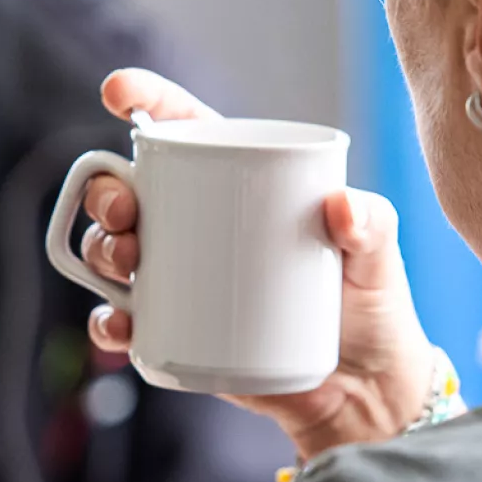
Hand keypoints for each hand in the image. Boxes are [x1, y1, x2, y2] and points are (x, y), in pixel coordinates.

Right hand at [81, 68, 434, 459]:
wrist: (363, 388)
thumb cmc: (371, 303)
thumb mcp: (378, 256)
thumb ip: (372, 225)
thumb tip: (342, 207)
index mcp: (241, 183)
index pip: (187, 130)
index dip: (146, 101)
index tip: (117, 92)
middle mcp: (200, 225)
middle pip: (130, 191)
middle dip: (107, 192)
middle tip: (125, 213)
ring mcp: (183, 279)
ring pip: (115, 251)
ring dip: (102, 252)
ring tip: (126, 264)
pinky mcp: (178, 332)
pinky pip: (127, 323)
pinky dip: (111, 324)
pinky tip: (120, 327)